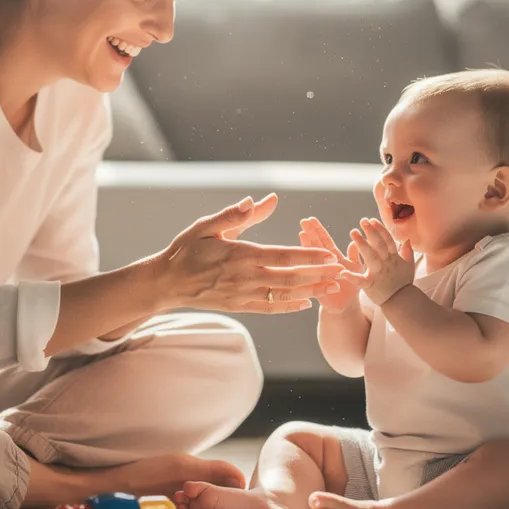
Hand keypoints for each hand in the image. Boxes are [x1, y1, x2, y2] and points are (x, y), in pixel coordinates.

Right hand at [156, 196, 343, 313]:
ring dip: (310, 292)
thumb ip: (238, 214)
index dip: (307, 257)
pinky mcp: (238, 306)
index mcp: (239, 254)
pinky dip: (289, 307)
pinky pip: (269, 308)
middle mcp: (244, 277)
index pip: (281, 256)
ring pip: (283, 295)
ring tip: (333, 288)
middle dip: (318, 275)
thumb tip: (264, 199)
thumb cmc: (186, 250)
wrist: (166, 282)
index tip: (328, 254)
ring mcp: (242, 295)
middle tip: (342, 271)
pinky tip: (305, 304)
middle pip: (289, 278)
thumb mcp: (207, 225)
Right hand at [298, 217, 362, 312]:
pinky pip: (312, 279)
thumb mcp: (355, 268)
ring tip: (302, 234)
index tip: (310, 219)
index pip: (324, 241)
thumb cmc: (350, 286)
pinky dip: (309, 271)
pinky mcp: (317, 288)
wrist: (346, 306)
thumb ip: (354, 256)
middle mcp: (323, 265)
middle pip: (316, 247)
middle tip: (304, 221)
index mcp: (332, 258)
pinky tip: (303, 262)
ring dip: (308, 247)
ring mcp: (318, 275)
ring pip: (312, 260)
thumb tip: (355, 242)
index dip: (318, 230)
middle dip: (310, 233)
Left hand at [342, 218, 415, 304]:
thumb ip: (407, 251)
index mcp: (394, 258)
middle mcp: (386, 264)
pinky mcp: (370, 285)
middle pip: (379, 245)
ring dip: (362, 244)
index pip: (388, 241)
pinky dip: (351, 277)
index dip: (380, 230)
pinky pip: (360, 281)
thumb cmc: (403, 283)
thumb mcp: (408, 265)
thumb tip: (406, 238)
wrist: (401, 302)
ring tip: (353, 232)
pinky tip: (342, 271)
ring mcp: (378, 274)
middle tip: (362, 220)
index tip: (372, 220)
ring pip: (371, 257)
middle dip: (371, 232)